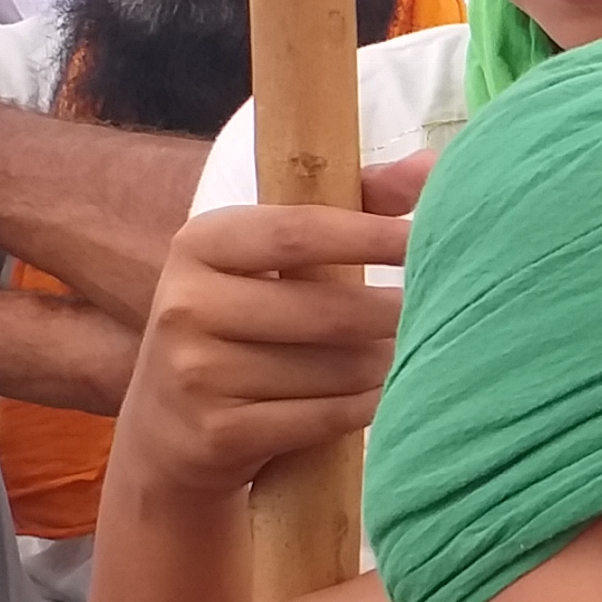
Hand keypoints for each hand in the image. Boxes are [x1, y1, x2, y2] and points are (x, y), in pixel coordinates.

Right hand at [111, 177, 418, 505]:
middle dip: (393, 315)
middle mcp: (186, 305)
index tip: (426, 239)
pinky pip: (325, 417)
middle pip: (327, 310)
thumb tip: (431, 166)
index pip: (298, 232)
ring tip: (405, 357)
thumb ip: (348, 207)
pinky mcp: (218, 435)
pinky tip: (383, 399)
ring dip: (385, 366)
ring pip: (334, 370)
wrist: (166, 433)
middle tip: (435, 312)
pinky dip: (366, 408)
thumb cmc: (239, 328)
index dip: (370, 235)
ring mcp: (196, 374)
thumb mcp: (267, 262)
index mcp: (199, 244)